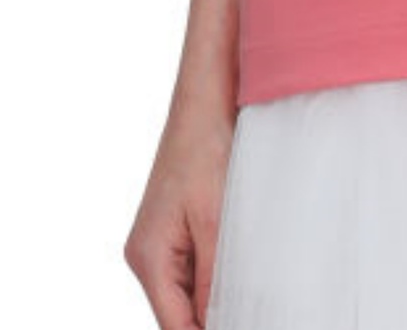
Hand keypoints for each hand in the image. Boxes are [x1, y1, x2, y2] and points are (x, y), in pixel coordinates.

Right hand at [124, 95, 236, 329]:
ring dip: (219, 296)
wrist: (205, 99)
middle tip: (259, 312)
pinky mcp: (177, 227)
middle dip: (214, 318)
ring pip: (190, 290)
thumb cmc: (205, 149)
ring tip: (259, 299)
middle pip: (179, 312)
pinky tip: (248, 271)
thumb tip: (218, 322)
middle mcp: (147, 255)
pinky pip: (196, 265)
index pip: (173, 326)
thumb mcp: (215, 219)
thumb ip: (215, 277)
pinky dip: (220, 272)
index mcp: (148, 258)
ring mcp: (161, 241)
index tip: (246, 325)